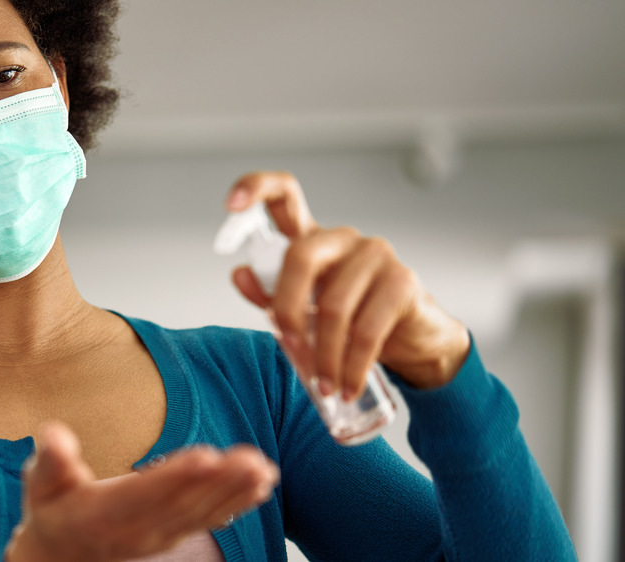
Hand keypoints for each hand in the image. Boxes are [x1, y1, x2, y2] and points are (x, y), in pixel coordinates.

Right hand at [4, 422, 278, 561]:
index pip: (142, 495)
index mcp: (100, 515)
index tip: (204, 457)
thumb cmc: (51, 508)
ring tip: (264, 469)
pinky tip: (261, 485)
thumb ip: (50, 461)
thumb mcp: (39, 484)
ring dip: (235, 493)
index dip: (173, 477)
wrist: (60, 555)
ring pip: (201, 514)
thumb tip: (51, 435)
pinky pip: (208, 520)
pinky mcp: (173, 535)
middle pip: (181, 505)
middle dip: (218, 483)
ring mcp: (158, 537)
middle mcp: (135, 531)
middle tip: (252, 460)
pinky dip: (237, 504)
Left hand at [226, 171, 470, 398]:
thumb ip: (270, 295)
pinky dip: (351, 366)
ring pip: (333, 306)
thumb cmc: (351, 321)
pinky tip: (347, 385)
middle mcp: (342, 239)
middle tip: (290, 347)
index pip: (284, 196)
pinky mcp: (402, 282)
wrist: (412, 342)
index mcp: (312, 239)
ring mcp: (376, 255)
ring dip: (323, 355)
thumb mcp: (304, 311)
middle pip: (300, 256)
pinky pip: (366, 330)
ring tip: (324, 384)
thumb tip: (239, 274)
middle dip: (287, 309)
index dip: (255, 190)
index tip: (229, 206)